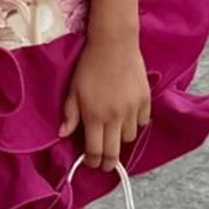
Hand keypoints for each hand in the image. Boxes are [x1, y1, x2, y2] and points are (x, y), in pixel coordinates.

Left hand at [62, 29, 151, 171]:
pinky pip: (142, 122)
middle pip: (114, 151)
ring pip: (130, 138)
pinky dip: (135, 123)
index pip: (95, 150)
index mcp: (94, 116)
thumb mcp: (73, 90)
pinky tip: (128, 116)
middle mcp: (115, 117)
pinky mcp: (145, 100)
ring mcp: (132, 110)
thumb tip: (62, 134)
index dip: (92, 161)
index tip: (91, 163)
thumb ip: (70, 114)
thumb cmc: (89, 66)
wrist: (114, 44)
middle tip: (106, 164)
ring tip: (115, 132)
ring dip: (121, 139)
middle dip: (109, 162)